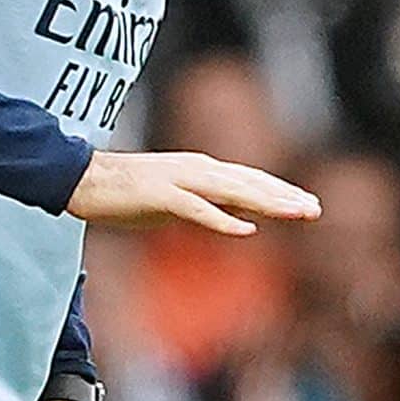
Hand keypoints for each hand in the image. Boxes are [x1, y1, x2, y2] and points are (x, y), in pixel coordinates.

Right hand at [66, 150, 319, 234]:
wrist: (83, 180)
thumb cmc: (126, 193)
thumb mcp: (177, 202)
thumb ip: (208, 206)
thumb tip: (239, 217)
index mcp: (200, 169)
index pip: (249, 179)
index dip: (280, 191)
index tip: (308, 204)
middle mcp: (196, 169)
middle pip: (249, 183)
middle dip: (284, 196)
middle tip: (315, 210)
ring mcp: (179, 181)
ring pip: (232, 192)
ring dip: (266, 203)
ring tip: (295, 214)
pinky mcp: (161, 196)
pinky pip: (197, 210)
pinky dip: (222, 220)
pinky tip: (246, 231)